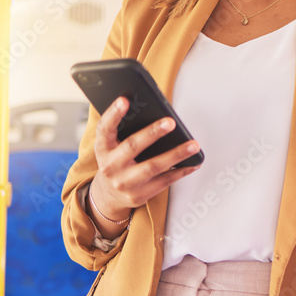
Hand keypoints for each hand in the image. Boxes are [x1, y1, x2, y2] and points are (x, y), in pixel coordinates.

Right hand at [89, 96, 199, 228]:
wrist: (108, 195)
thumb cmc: (115, 162)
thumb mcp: (111, 147)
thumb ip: (124, 131)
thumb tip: (151, 110)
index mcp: (102, 148)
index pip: (104, 128)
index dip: (113, 113)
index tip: (125, 100)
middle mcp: (110, 166)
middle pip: (132, 146)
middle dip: (152, 133)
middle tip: (171, 122)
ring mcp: (125, 182)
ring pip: (153, 166)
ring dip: (176, 154)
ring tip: (193, 145)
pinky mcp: (139, 195)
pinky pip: (164, 181)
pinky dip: (181, 171)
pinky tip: (193, 162)